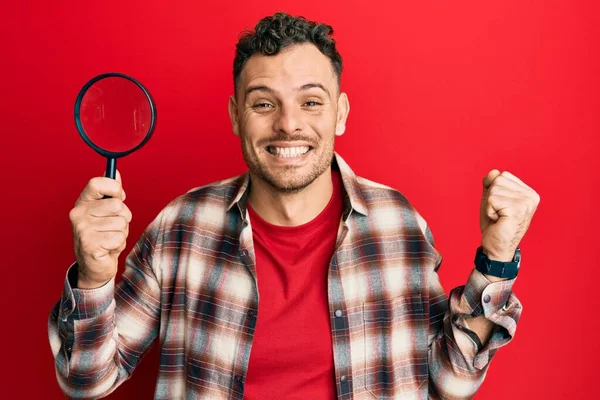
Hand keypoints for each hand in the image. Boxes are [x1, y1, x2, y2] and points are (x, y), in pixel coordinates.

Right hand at [69, 170, 131, 288]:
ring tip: (110, 239)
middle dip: (123, 218)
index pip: (98, 183)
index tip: (119, 197)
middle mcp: (78, 214)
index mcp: (82, 202)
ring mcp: (82, 230)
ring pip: (121, 223)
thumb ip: (111, 193)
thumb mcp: (107, 212)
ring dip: (122, 233)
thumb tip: (117, 173)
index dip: (115, 188)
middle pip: (118, 205)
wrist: (94, 266)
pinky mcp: (89, 245)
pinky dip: (119, 244)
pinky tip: (108, 249)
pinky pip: (119, 238)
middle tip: (113, 228)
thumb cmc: (103, 236)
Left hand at [480, 170, 539, 260]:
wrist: (497, 247)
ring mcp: (527, 203)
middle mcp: (531, 196)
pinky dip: (489, 211)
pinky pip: (492, 200)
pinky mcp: (518, 210)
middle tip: (498, 213)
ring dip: (490, 205)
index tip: (499, 207)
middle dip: (491, 197)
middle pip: (497, 180)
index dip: (493, 191)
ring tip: (499, 217)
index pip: (502, 175)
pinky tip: (498, 221)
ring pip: (494, 189)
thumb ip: (491, 183)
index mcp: (528, 192)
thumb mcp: (490, 199)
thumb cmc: (495, 224)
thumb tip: (493, 172)